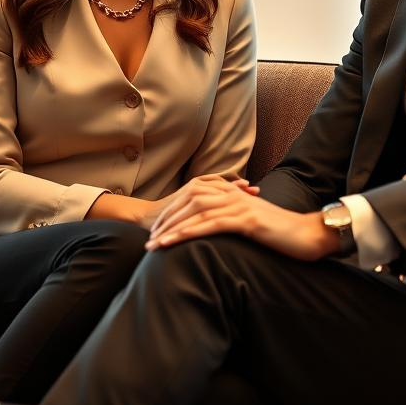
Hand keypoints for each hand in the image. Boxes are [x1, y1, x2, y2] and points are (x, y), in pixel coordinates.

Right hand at [87, 174, 258, 229]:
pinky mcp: (184, 196)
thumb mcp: (192, 215)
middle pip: (225, 185)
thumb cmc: (169, 219)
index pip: (226, 187)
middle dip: (241, 189)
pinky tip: (230, 200)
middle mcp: (196, 186)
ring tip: (249, 196)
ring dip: (233, 191)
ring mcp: (191, 190)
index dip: (241, 190)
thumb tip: (226, 220)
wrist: (146, 219)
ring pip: (218, 187)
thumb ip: (206, 212)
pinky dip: (218, 196)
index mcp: (200, 188)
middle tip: (259, 193)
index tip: (258, 193)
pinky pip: (205, 194)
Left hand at [146, 178, 337, 260]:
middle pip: (191, 201)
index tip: (158, 230)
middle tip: (150, 238)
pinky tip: (176, 242)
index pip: (196, 197)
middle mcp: (235, 196)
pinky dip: (190, 232)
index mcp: (235, 195)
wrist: (310, 234)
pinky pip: (212, 223)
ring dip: (173, 228)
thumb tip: (220, 233)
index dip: (175, 212)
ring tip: (154, 245)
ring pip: (197, 212)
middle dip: (167, 219)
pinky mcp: (247, 220)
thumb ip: (237, 223)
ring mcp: (240, 206)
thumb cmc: (284, 235)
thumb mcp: (256, 226)